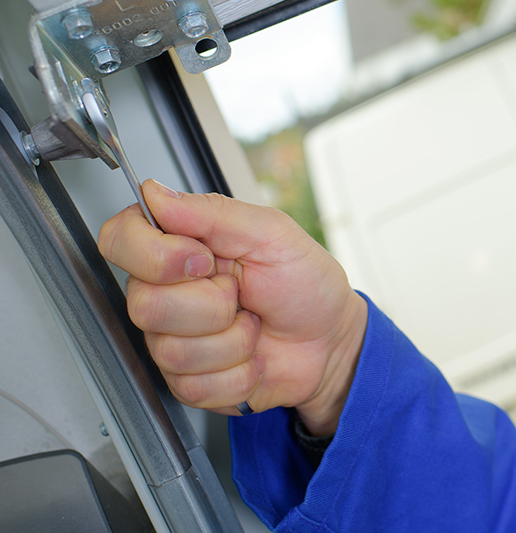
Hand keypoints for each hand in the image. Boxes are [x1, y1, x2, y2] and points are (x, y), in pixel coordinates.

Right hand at [98, 180, 366, 434]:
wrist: (331, 341)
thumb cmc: (306, 284)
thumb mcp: (272, 233)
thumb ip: (213, 213)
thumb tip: (156, 194)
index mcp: (181, 246)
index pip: (119, 240)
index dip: (154, 255)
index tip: (202, 259)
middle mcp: (167, 291)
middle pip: (145, 304)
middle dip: (213, 304)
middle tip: (242, 295)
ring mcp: (174, 339)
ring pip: (171, 349)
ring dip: (232, 340)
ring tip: (252, 325)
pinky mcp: (188, 381)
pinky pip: (194, 385)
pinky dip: (238, 372)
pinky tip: (251, 356)